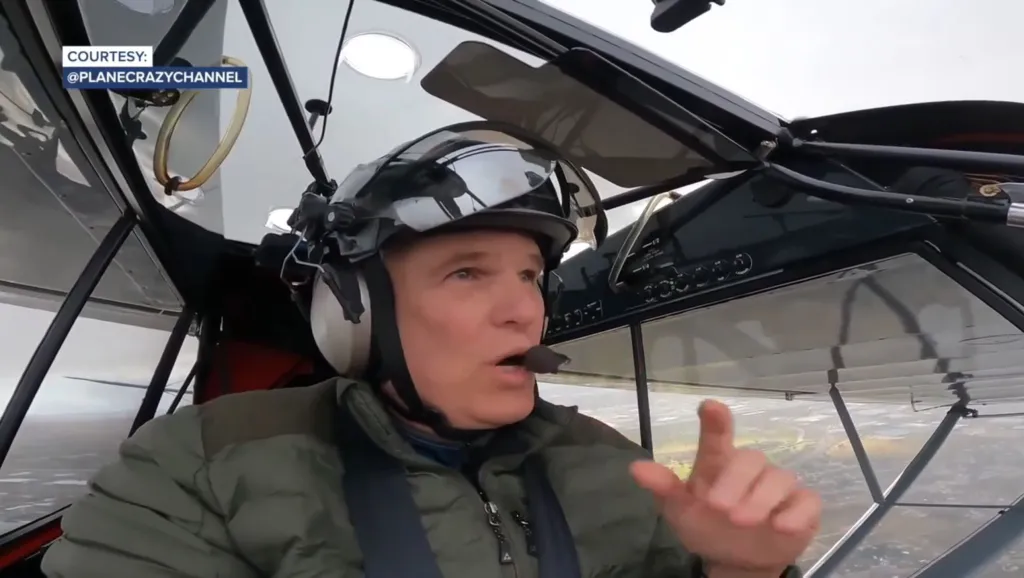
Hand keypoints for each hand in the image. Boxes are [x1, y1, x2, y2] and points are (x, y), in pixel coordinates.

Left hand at [630, 400, 820, 575]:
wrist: (736, 561)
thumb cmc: (707, 526)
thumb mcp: (680, 511)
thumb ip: (663, 488)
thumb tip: (635, 468)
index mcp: (718, 464)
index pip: (717, 437)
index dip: (716, 422)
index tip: (710, 407)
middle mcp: (750, 470)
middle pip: (750, 460)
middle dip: (735, 482)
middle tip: (719, 507)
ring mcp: (778, 487)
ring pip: (779, 478)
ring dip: (761, 498)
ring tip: (742, 520)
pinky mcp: (802, 508)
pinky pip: (807, 502)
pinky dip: (796, 513)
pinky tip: (782, 526)